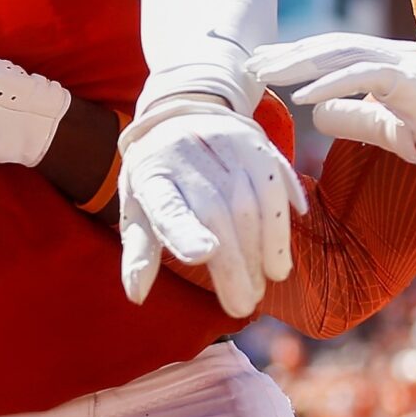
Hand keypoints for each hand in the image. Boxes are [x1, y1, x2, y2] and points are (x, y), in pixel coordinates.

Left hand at [115, 102, 301, 315]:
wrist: (181, 113)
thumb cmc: (158, 175)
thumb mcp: (136, 207)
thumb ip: (139, 251)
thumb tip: (136, 296)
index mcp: (151, 175)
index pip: (166, 205)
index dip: (184, 229)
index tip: (203, 254)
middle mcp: (186, 155)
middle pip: (215, 213)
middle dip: (233, 264)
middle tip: (242, 303)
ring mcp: (222, 145)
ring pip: (249, 202)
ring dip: (261, 249)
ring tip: (263, 283)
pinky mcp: (254, 142)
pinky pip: (274, 185)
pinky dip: (280, 225)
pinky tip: (279, 258)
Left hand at [249, 33, 415, 197]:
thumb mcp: (389, 131)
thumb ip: (356, 118)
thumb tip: (316, 112)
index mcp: (391, 65)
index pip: (335, 53)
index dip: (298, 57)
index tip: (263, 66)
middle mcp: (397, 56)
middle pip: (331, 48)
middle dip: (288, 54)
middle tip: (250, 64)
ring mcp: (408, 64)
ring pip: (342, 54)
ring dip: (300, 64)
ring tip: (265, 74)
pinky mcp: (415, 80)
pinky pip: (364, 77)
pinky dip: (331, 84)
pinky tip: (302, 95)